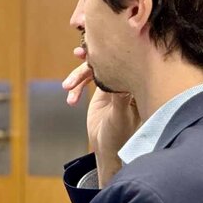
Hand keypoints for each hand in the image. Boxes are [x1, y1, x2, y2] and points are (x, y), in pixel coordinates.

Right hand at [63, 48, 140, 185]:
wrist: (109, 150)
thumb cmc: (120, 136)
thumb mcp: (119, 118)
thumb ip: (119, 99)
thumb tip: (119, 77)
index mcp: (136, 84)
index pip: (123, 62)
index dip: (109, 54)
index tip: (94, 52)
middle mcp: (126, 81)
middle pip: (107, 62)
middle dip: (90, 59)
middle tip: (77, 53)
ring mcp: (113, 85)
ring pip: (94, 71)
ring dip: (78, 76)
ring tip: (67, 85)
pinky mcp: (102, 91)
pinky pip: (86, 81)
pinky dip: (76, 88)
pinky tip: (70, 99)